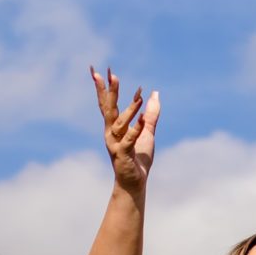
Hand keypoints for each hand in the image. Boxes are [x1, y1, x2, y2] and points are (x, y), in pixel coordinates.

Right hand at [90, 68, 157, 193]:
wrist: (135, 183)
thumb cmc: (138, 158)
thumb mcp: (147, 132)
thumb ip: (151, 114)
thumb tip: (155, 93)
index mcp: (114, 127)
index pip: (107, 104)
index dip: (103, 88)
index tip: (100, 71)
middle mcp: (111, 133)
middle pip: (109, 109)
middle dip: (109, 92)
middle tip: (110, 74)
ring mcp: (115, 144)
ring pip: (120, 123)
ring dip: (130, 109)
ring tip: (139, 95)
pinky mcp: (123, 155)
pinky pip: (129, 140)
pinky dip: (136, 129)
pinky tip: (143, 118)